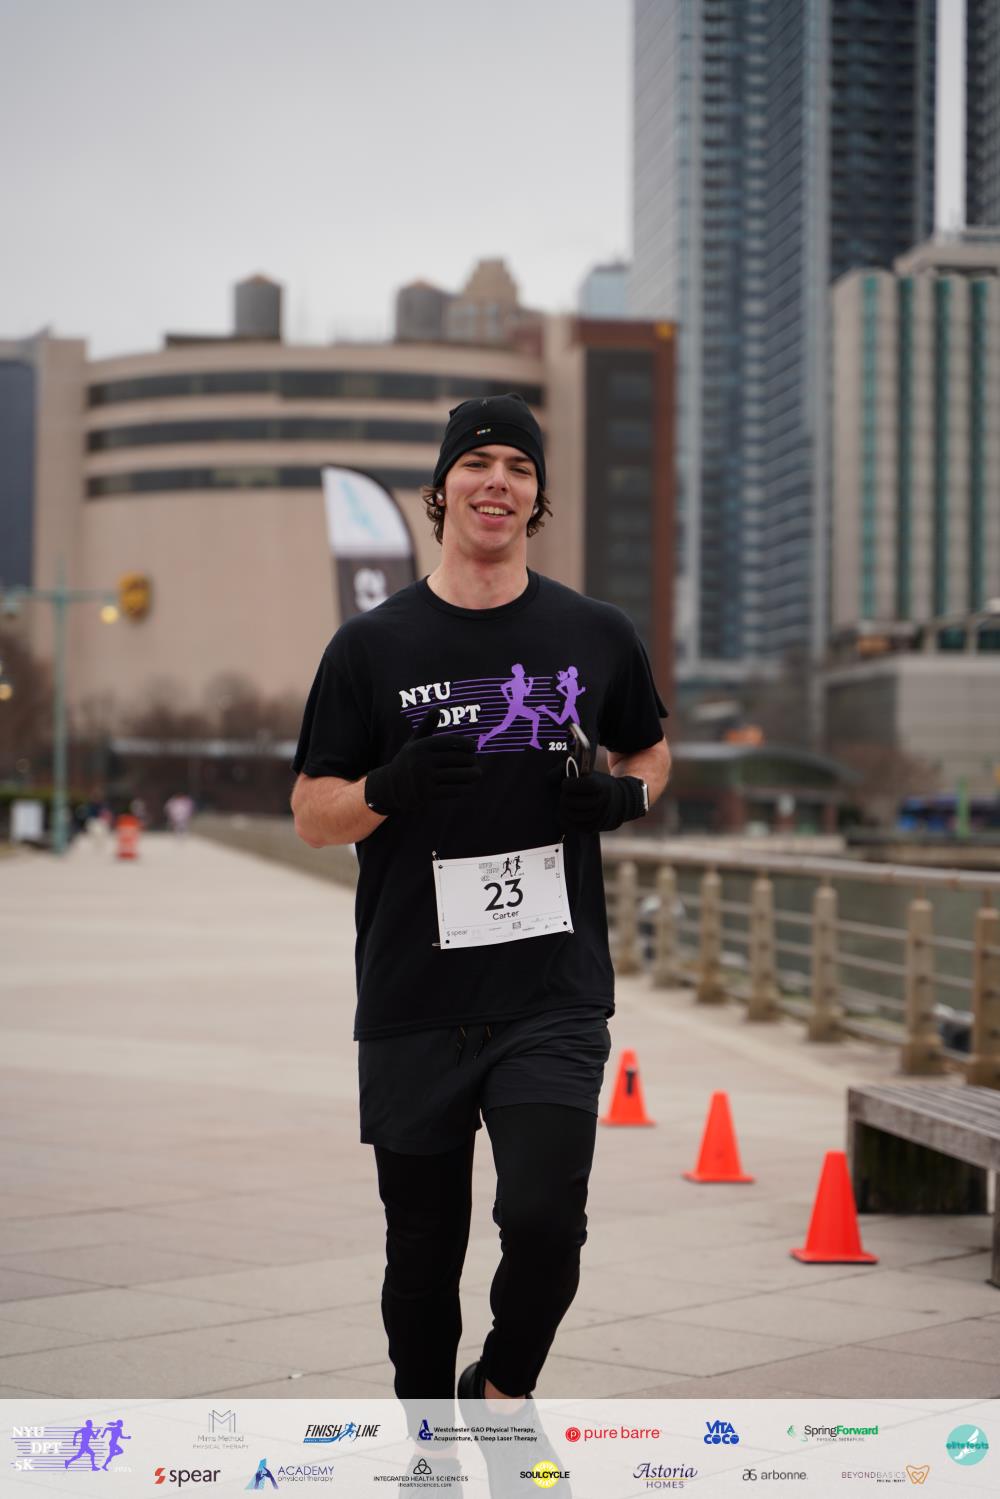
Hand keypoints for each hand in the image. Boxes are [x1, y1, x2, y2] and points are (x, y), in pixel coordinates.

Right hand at [364, 708, 481, 813]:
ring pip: (459, 775)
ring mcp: (424, 779)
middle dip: (471, 761)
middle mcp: (420, 761)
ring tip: (476, 774)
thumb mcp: (414, 743)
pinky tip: (468, 786)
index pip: (450, 741)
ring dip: (472, 775)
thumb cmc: (409, 761)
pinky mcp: (427, 795)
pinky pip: (454, 790)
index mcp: (420, 746)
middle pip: (458, 758)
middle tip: (475, 764)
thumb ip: (426, 726)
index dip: (466, 743)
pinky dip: (465, 788)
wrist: (390, 788)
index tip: (473, 747)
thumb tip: (436, 708)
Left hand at [556, 771, 642, 832]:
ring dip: (564, 807)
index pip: (576, 785)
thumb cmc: (598, 785)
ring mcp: (598, 817)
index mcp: (600, 785)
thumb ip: (567, 769)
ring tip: (567, 802)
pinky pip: (572, 825)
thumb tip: (549, 777)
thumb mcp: (588, 773)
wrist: (620, 802)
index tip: (567, 783)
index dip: (567, 784)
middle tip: (567, 794)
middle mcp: (601, 802)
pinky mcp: (593, 828)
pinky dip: (566, 818)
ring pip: (569, 814)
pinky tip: (569, 812)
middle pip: (569, 801)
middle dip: (565, 796)